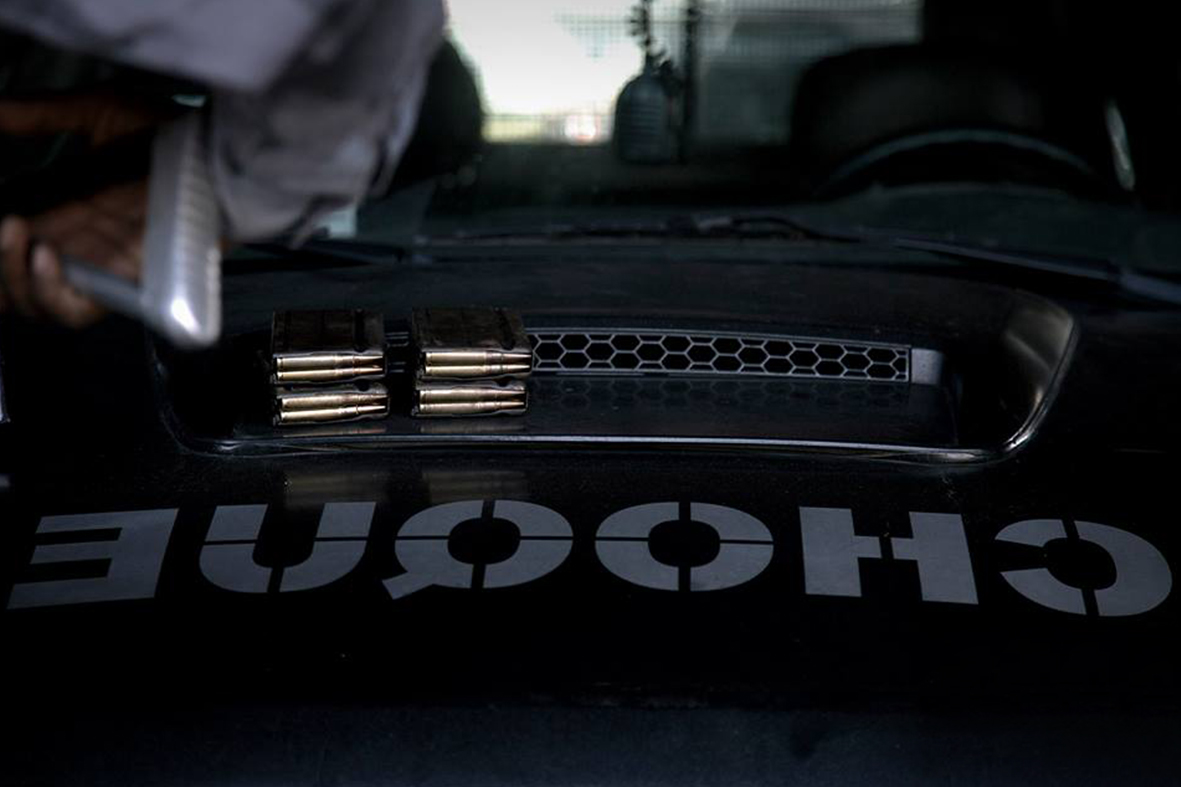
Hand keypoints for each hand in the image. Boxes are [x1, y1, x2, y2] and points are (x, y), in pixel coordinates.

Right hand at [0, 93, 171, 326]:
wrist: (218, 161)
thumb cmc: (172, 137)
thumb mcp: (97, 114)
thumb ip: (41, 114)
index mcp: (65, 210)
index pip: (13, 238)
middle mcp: (77, 245)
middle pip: (14, 278)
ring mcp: (99, 269)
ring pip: (34, 303)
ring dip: (9, 275)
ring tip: (10, 233)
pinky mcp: (124, 287)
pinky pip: (73, 312)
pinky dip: (46, 292)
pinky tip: (43, 255)